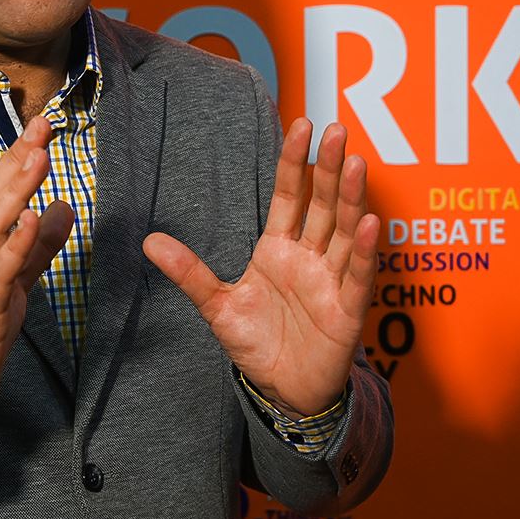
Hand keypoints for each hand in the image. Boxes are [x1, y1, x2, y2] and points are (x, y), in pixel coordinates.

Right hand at [0, 116, 74, 410]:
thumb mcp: (18, 279)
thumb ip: (40, 246)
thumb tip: (64, 207)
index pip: (0, 193)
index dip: (17, 158)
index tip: (39, 124)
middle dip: (16, 161)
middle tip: (40, 126)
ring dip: (16, 192)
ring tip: (38, 159)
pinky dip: (15, 245)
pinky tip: (32, 221)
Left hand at [143, 119, 378, 417]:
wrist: (282, 392)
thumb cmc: (257, 344)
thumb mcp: (217, 306)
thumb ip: (189, 273)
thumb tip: (149, 241)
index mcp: (278, 248)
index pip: (289, 195)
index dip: (294, 162)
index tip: (301, 126)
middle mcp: (310, 257)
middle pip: (322, 204)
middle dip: (329, 168)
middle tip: (337, 130)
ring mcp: (331, 280)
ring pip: (345, 232)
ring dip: (352, 199)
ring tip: (357, 164)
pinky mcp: (348, 311)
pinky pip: (359, 276)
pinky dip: (367, 251)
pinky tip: (370, 224)